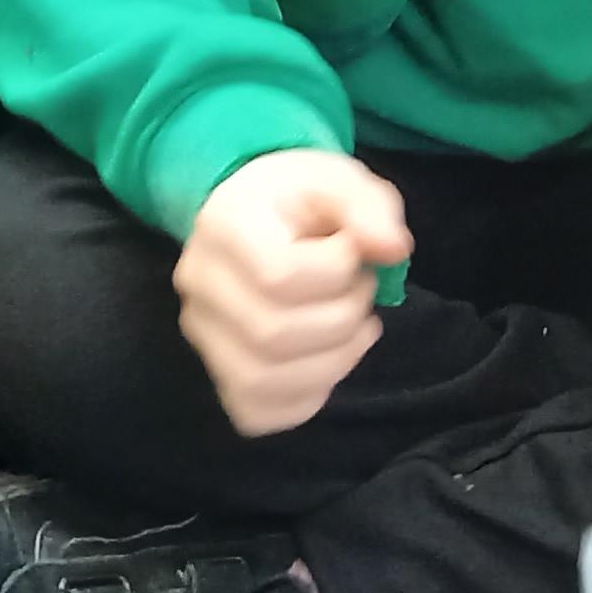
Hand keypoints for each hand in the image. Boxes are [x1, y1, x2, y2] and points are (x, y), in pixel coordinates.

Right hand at [176, 150, 409, 436]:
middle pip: (271, 334)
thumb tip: (393, 249)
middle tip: (362, 291)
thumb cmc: (301, 199)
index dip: (337, 272)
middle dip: (342, 319)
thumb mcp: (338, 179)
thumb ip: (369, 207)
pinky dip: (307, 397)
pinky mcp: (216, 373)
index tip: (353, 251)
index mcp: (222, 225)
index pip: (278, 276)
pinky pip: (256, 412)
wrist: (257, 216)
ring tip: (356, 328)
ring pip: (262, 381)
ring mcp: (201, 334)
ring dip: (332, 363)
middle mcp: (198, 283)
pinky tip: (330, 359)